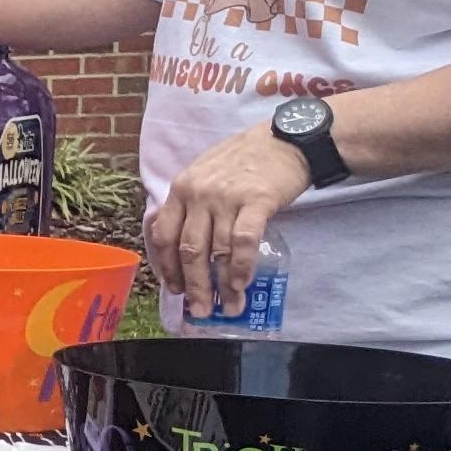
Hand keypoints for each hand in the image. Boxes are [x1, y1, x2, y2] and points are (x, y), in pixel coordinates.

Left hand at [144, 125, 312, 318]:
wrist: (287, 139)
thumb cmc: (246, 159)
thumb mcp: (205, 174)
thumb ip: (192, 204)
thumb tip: (184, 246)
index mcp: (181, 189)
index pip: (163, 235)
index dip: (167, 267)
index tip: (175, 288)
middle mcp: (198, 194)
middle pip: (188, 249)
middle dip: (193, 285)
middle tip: (199, 310)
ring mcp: (226, 198)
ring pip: (216, 251)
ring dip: (220, 285)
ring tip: (228, 306)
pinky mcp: (256, 201)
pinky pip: (243, 242)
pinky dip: (240, 267)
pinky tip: (241, 284)